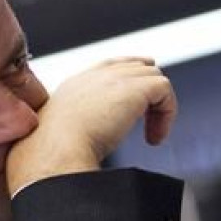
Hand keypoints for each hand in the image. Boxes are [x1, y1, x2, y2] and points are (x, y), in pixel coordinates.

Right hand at [6, 57, 177, 194]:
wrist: (54, 151)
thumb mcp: (65, 134)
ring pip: (152, 76)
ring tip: (151, 135)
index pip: (110, 66)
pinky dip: (167, 113)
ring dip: (157, 106)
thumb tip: (92, 144)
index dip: (130, 73)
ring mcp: (113, 79)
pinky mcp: (133, 89)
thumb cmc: (53, 154)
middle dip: (148, 89)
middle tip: (150, 121)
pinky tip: (154, 137)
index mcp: (75, 85)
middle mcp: (94, 77)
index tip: (143, 88)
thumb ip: (80, 128)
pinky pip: (163, 88)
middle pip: (135, 67)